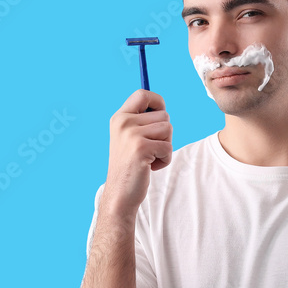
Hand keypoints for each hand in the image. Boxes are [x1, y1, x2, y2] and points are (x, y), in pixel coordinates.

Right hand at [103, 90, 171, 216]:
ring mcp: (131, 134)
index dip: (158, 102)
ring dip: (165, 147)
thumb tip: (162, 107)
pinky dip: (165, 160)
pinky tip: (150, 167)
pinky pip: (168, 148)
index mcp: (119, 117)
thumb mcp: (129, 138)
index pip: (143, 94)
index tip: (160, 116)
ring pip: (168, 130)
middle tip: (150, 149)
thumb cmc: (130, 166)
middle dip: (165, 134)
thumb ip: (141, 122)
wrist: (120, 194)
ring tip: (149, 158)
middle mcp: (123, 122)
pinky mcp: (141, 148)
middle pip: (164, 115)